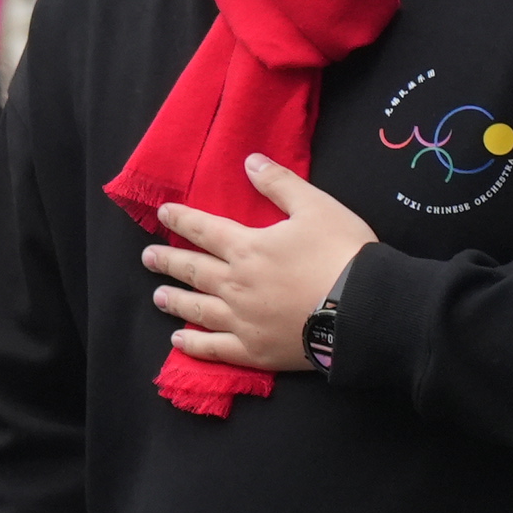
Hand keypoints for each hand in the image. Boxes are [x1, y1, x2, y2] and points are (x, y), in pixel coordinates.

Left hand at [142, 153, 377, 376]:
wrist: (365, 309)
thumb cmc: (343, 254)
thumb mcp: (316, 207)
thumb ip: (280, 184)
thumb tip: (250, 161)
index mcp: (247, 248)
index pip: (204, 229)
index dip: (181, 219)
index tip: (162, 214)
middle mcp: (235, 284)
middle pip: (193, 270)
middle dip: (167, 262)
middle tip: (147, 258)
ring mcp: (242, 320)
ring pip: (197, 309)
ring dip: (175, 301)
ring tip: (158, 296)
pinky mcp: (254, 351)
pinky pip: (215, 349)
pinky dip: (194, 345)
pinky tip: (179, 342)